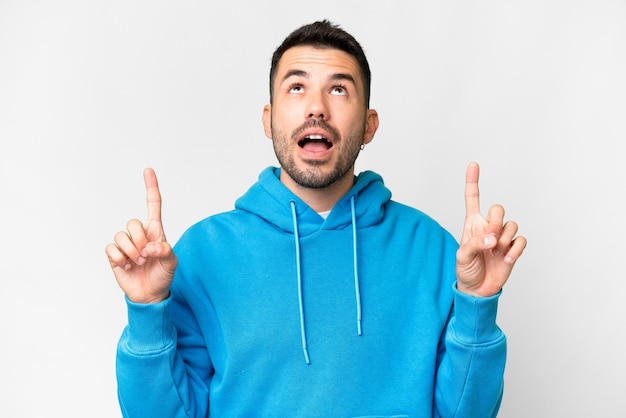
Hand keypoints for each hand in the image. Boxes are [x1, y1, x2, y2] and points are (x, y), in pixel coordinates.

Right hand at [105, 168, 177, 302]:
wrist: (150, 295)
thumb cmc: (163, 275)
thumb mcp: (171, 263)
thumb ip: (166, 251)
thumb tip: (151, 246)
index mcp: (156, 231)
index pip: (153, 205)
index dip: (151, 188)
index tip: (148, 170)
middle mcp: (139, 234)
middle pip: (132, 223)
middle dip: (140, 240)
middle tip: (146, 256)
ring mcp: (126, 244)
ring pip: (120, 236)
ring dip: (131, 252)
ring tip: (138, 262)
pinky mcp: (114, 255)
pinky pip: (111, 248)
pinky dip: (119, 258)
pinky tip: (126, 265)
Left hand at [456, 162, 526, 296]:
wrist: (477, 289)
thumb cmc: (466, 270)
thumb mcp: (462, 256)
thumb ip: (475, 243)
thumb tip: (492, 239)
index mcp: (472, 224)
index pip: (472, 198)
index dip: (473, 181)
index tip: (473, 164)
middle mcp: (488, 227)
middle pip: (498, 208)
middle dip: (496, 221)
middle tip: (490, 239)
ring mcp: (501, 238)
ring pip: (512, 224)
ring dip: (505, 238)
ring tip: (495, 252)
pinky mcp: (512, 249)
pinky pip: (521, 240)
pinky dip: (516, 249)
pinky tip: (507, 259)